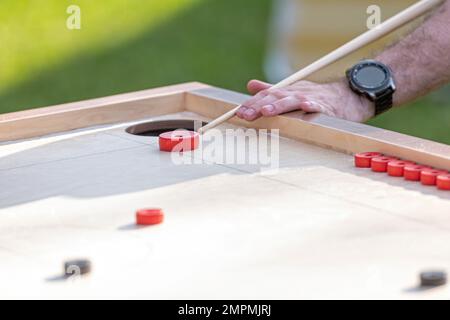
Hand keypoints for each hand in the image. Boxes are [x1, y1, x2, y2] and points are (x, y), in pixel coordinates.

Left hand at [237, 80, 374, 122]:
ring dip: (279, 105)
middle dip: (258, 106)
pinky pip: (318, 107)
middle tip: (245, 114)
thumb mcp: (291, 91)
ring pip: (292, 102)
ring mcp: (311, 99)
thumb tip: (250, 85)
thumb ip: (271, 90)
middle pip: (275, 98)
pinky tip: (305, 108)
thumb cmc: (316, 97)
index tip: (238, 112)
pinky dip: (312, 106)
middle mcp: (296, 93)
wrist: (346, 96)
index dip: (251, 103)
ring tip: (266, 111)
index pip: (266, 96)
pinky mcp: (326, 107)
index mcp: (287, 91)